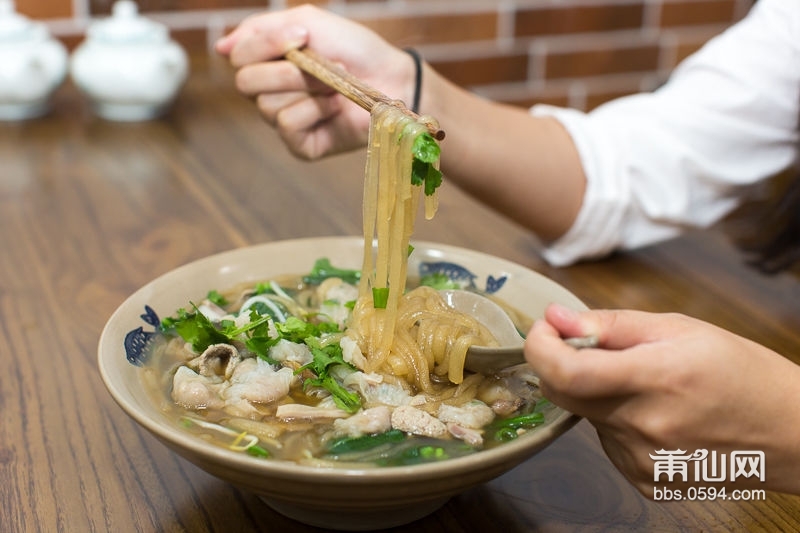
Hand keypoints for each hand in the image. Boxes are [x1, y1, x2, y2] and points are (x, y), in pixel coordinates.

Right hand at [215, 5, 416, 159]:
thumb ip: (262, 29)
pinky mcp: (301, 144)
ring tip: (335, 86)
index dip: (264, 44)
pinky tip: (335, 108)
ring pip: (267, 105)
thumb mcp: (310, 23)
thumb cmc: (355, 50)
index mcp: (268, 63)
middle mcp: (270, 93)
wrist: (392, 79)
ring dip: (308, 89)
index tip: (302, 35)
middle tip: (322, 66)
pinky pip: (287, 125)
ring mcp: (285, 120)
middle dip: (287, 71)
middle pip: (246, 83)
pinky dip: (314, 111)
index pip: (238, 55)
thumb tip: (221, 47)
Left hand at [524, 304, 799, 495]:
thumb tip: (558, 318)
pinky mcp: (642, 478)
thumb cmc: (742, 373)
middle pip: (562, 394)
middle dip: (560, 364)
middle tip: (588, 346)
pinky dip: (614, 419)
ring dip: (594, 392)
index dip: (539, 347)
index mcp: (654, 379)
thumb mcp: (679, 329)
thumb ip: (611, 325)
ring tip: (642, 383)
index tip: (542, 330)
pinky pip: (605, 439)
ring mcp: (640, 459)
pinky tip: (652, 412)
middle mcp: (642, 425)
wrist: (789, 434)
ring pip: (584, 415)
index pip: (565, 371)